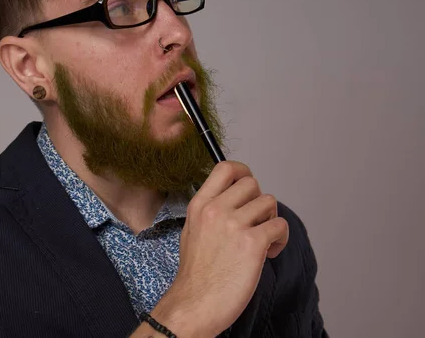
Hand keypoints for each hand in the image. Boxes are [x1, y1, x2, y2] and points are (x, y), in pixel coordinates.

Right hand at [152, 161, 288, 336]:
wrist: (194, 304)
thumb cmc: (196, 275)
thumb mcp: (192, 231)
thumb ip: (211, 211)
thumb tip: (235, 200)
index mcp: (200, 205)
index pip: (225, 168)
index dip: (243, 172)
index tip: (248, 186)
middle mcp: (216, 210)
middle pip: (252, 183)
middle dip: (258, 202)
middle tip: (255, 222)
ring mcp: (234, 225)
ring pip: (269, 202)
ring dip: (271, 220)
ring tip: (263, 241)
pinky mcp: (252, 243)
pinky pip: (280, 226)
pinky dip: (280, 239)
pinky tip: (269, 253)